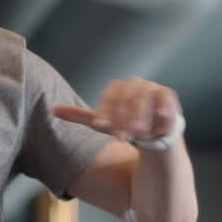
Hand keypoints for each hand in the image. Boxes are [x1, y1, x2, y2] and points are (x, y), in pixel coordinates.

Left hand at [53, 77, 180, 142]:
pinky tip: (158, 120)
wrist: (153, 133)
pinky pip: (165, 100)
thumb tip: (53, 110)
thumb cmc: (125, 125)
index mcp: (117, 88)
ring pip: (144, 99)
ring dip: (140, 117)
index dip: (105, 112)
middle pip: (127, 98)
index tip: (102, 128)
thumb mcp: (102, 122)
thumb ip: (80, 116)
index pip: (109, 97)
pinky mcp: (168, 96)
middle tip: (121, 137)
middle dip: (123, 118)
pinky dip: (161, 109)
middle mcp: (134, 84)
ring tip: (138, 134)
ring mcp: (152, 88)